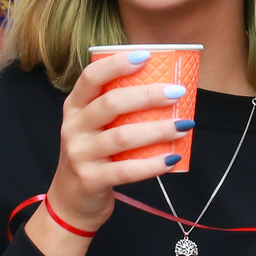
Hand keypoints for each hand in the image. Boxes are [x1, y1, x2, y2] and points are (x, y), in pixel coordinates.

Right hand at [42, 50, 192, 236]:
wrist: (71, 200)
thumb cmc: (93, 154)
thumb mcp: (94, 127)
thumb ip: (117, 108)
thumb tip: (166, 87)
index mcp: (75, 107)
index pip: (90, 77)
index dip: (116, 64)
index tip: (145, 55)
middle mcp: (73, 127)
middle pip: (110, 104)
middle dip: (147, 96)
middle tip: (177, 92)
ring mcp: (80, 154)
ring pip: (121, 137)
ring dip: (157, 130)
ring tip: (183, 125)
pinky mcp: (90, 180)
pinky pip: (126, 170)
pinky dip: (152, 165)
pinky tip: (172, 159)